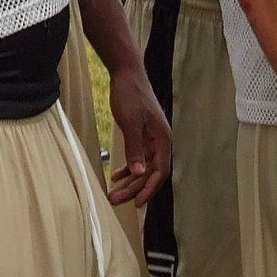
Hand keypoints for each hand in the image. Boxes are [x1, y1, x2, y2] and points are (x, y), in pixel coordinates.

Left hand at [106, 67, 170, 206]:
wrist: (126, 72)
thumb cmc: (130, 94)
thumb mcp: (130, 122)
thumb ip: (134, 148)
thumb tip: (139, 172)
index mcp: (163, 138)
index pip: (160, 172)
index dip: (149, 189)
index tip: (136, 203)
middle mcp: (160, 140)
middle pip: (150, 172)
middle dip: (134, 187)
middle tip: (116, 200)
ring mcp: (151, 137)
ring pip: (142, 166)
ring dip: (129, 180)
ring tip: (114, 192)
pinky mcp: (141, 133)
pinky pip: (137, 156)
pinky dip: (127, 166)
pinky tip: (116, 175)